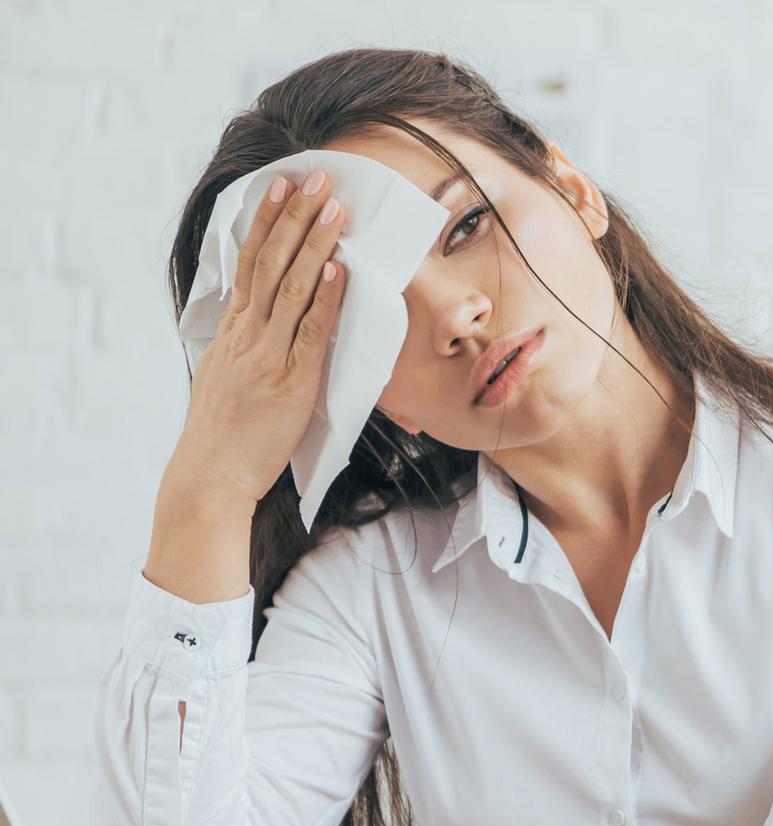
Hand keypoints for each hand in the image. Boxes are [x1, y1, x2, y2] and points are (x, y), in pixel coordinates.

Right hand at [169, 167, 349, 508]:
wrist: (210, 475)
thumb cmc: (225, 433)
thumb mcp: (226, 375)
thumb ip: (245, 343)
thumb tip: (259, 318)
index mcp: (233, 330)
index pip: (250, 262)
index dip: (267, 221)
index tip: (280, 186)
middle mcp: (247, 334)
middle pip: (270, 262)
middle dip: (294, 217)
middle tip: (315, 177)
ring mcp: (267, 355)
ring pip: (291, 287)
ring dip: (314, 243)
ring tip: (334, 207)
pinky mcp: (291, 381)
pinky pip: (311, 332)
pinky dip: (324, 298)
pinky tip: (336, 269)